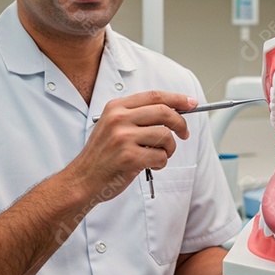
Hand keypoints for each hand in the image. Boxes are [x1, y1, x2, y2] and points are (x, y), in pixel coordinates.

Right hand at [68, 90, 197, 202]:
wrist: (83, 178)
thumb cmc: (102, 155)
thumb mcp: (113, 126)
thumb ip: (137, 117)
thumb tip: (173, 112)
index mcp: (116, 108)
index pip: (154, 96)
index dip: (177, 98)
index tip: (192, 103)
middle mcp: (119, 119)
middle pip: (164, 112)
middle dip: (181, 124)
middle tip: (184, 134)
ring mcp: (123, 138)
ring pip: (166, 136)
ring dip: (169, 149)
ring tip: (159, 156)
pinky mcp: (129, 157)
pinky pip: (160, 156)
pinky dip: (161, 163)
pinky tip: (150, 165)